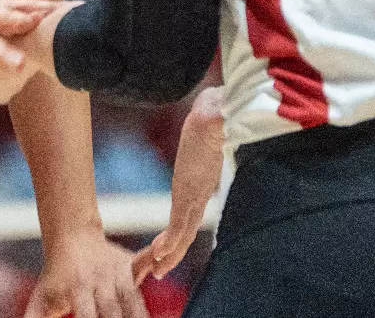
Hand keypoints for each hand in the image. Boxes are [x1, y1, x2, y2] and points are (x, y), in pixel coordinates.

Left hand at [29, 229, 149, 317]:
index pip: (87, 316)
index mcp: (77, 290)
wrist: (70, 236)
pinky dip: (153, 261)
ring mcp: (115, 272)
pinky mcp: (130, 264)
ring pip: (132, 298)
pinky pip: (145, 261)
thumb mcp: (42, 299)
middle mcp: (98, 281)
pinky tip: (162, 262)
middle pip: (113, 312)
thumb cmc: (55, 277)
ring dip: (140, 316)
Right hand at [133, 86, 222, 282]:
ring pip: (181, 233)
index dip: (177, 234)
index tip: (166, 249)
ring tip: (158, 270)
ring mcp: (192, 194)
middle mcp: (195, 192)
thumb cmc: (214, 113)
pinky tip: (160, 255)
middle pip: (184, 230)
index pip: (186, 214)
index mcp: (198, 182)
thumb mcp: (205, 126)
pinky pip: (178, 224)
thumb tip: (206, 103)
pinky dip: (170, 241)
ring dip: (169, 254)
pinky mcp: (190, 193)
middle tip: (159, 270)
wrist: (216, 114)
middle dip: (171, 252)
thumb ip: (204, 123)